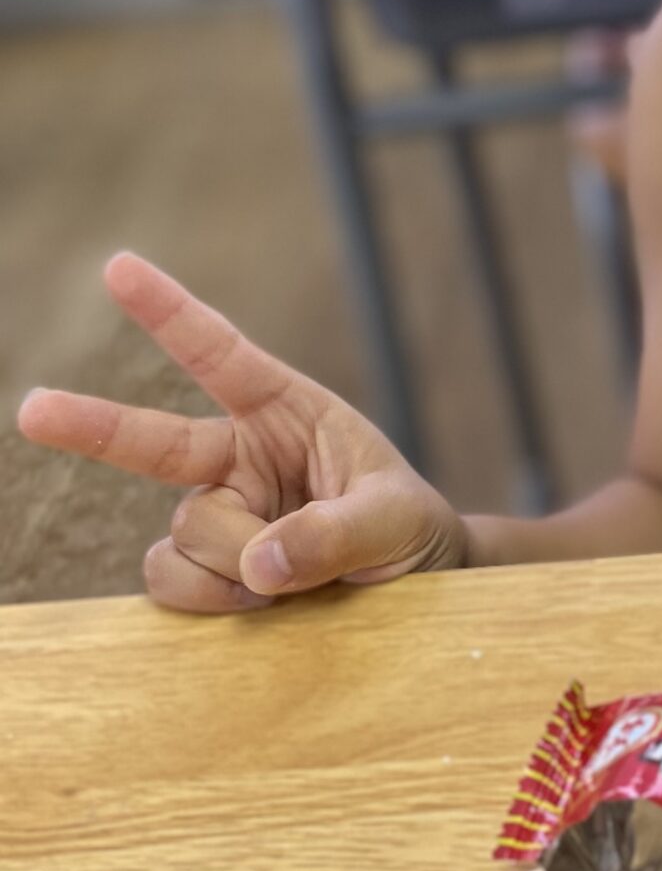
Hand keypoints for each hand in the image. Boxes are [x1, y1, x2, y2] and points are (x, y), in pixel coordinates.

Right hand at [16, 253, 469, 612]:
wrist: (414, 585)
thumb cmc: (409, 527)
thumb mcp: (396, 519)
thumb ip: (337, 534)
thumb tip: (259, 564)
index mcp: (286, 411)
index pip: (223, 355)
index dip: (170, 312)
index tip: (118, 267)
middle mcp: (238, 457)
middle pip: (150, 443)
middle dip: (88, 425)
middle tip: (32, 411)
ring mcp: (215, 513)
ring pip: (184, 535)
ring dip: (233, 563)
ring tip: (293, 578)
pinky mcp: (203, 568)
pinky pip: (173, 582)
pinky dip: (213, 599)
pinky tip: (262, 602)